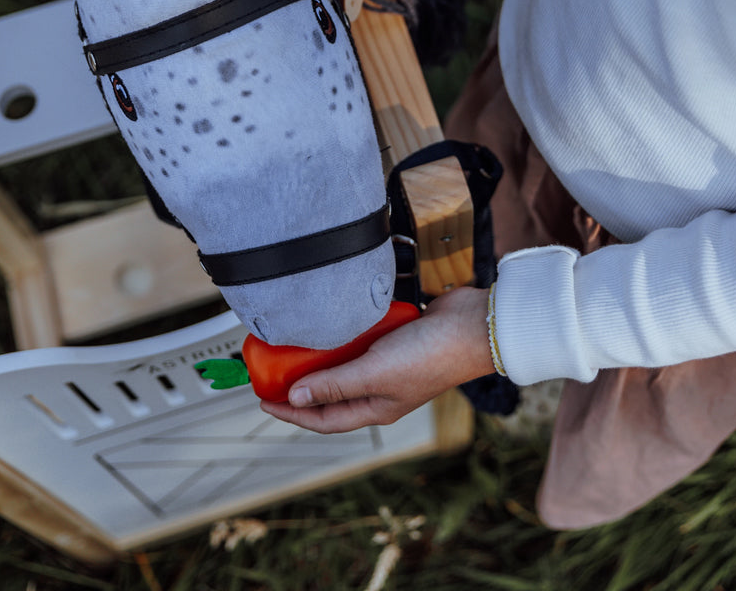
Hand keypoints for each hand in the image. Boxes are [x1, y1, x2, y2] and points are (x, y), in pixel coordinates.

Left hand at [260, 287, 493, 433]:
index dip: (291, 412)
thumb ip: (334, 384)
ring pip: (346, 362)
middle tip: (274, 364)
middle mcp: (380, 389)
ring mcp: (389, 363)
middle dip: (301, 381)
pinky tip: (336, 316)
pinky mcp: (396, 337)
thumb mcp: (375, 373)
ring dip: (324, 352)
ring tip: (299, 338)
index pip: (322, 418)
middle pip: (330, 390)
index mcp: (375, 408)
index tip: (262, 397)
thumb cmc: (432, 356)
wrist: (473, 325)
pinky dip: (348, 330)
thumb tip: (294, 398)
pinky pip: (363, 337)